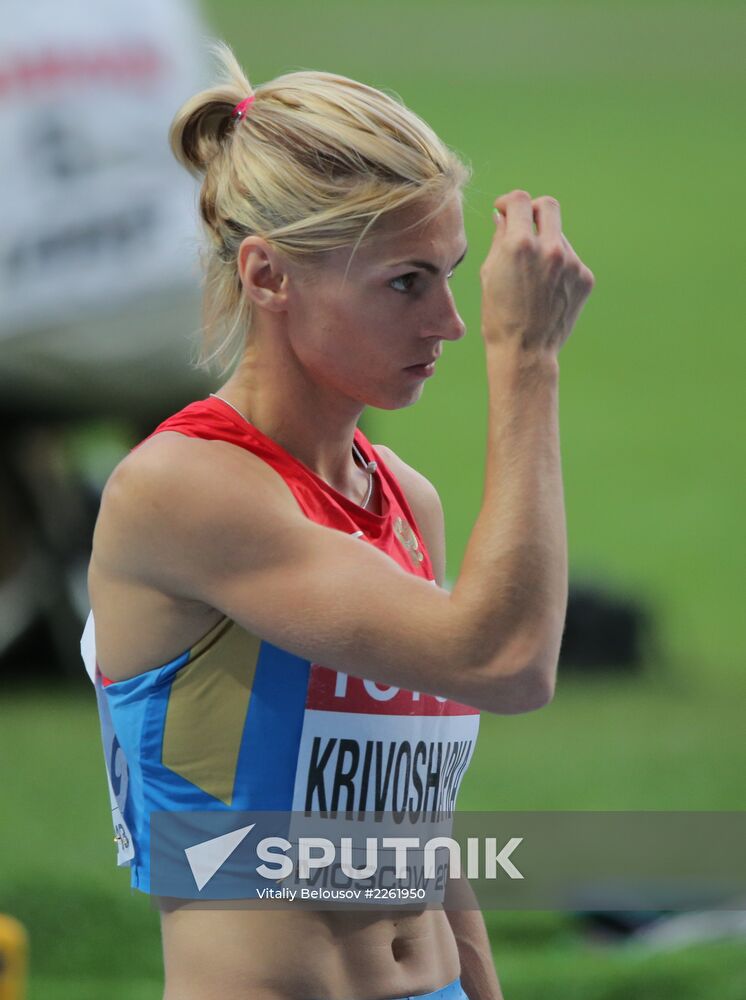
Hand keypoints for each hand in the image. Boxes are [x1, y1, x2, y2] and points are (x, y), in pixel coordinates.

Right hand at [480, 190, 594, 355]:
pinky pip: (570, 260)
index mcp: (520, 245)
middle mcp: (550, 249)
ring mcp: (572, 263)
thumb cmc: (499, 315)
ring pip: (558, 237)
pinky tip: (546, 291)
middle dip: (534, 211)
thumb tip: (504, 216)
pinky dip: (558, 268)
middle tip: (525, 225)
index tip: (505, 210)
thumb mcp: (490, 274)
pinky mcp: (584, 278)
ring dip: (545, 246)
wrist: (525, 351)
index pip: (520, 200)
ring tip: (532, 278)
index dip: (509, 201)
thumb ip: (500, 239)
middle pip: (548, 206)